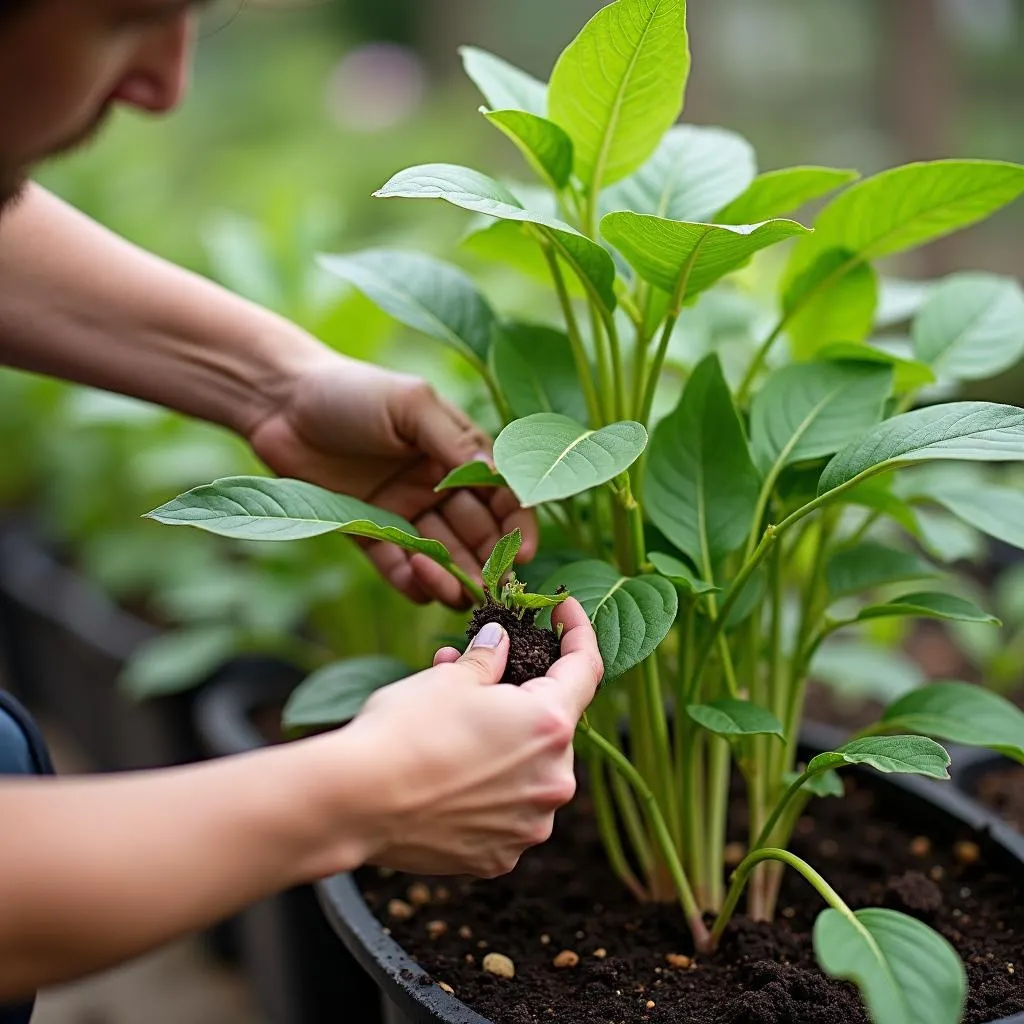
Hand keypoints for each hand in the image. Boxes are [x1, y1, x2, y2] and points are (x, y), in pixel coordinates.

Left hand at [247, 351, 535, 607]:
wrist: (280, 402)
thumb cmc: (352, 391)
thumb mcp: (412, 404)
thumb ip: (455, 442)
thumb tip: (498, 479)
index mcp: (457, 453)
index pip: (502, 495)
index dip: (516, 525)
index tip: (520, 554)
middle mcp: (437, 486)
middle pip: (477, 534)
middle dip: (488, 561)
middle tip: (489, 586)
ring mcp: (404, 512)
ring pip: (443, 556)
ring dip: (453, 576)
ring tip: (449, 585)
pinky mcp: (369, 533)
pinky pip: (397, 567)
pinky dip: (412, 582)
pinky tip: (419, 586)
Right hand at [338, 599, 601, 876]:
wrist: (356, 802)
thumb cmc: (405, 730)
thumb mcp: (449, 678)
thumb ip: (488, 658)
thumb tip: (501, 641)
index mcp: (550, 725)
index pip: (585, 669)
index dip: (578, 632)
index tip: (565, 608)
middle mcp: (554, 780)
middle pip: (554, 726)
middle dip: (523, 699)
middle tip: (481, 679)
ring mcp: (530, 824)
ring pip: (531, 771)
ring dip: (505, 745)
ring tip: (455, 726)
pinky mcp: (502, 856)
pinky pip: (508, 812)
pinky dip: (490, 789)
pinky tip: (451, 774)